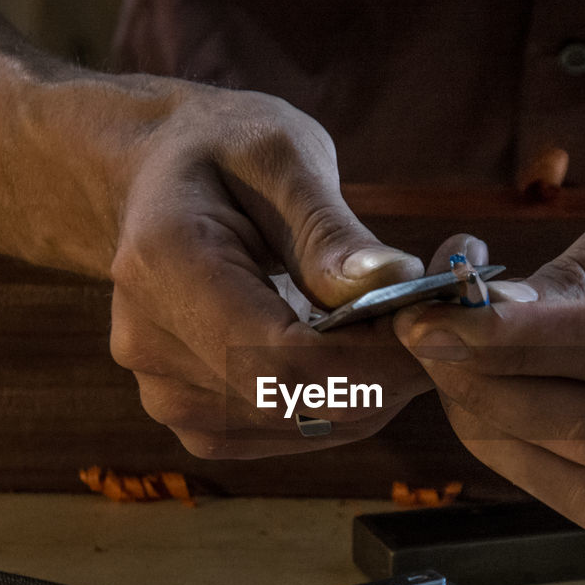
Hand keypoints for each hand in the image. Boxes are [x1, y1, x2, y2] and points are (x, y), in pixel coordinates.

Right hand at [109, 86, 430, 457]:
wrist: (152, 181)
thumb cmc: (222, 152)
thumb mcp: (280, 155)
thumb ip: (330, 228)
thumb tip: (393, 281)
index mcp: (164, 267)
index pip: (282, 358)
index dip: (373, 358)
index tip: (434, 318)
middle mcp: (150, 345)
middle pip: (295, 402)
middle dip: (384, 372)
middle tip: (431, 319)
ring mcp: (165, 393)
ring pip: (303, 426)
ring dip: (370, 390)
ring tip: (391, 325)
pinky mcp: (193, 419)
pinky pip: (289, 431)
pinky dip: (341, 402)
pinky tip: (353, 352)